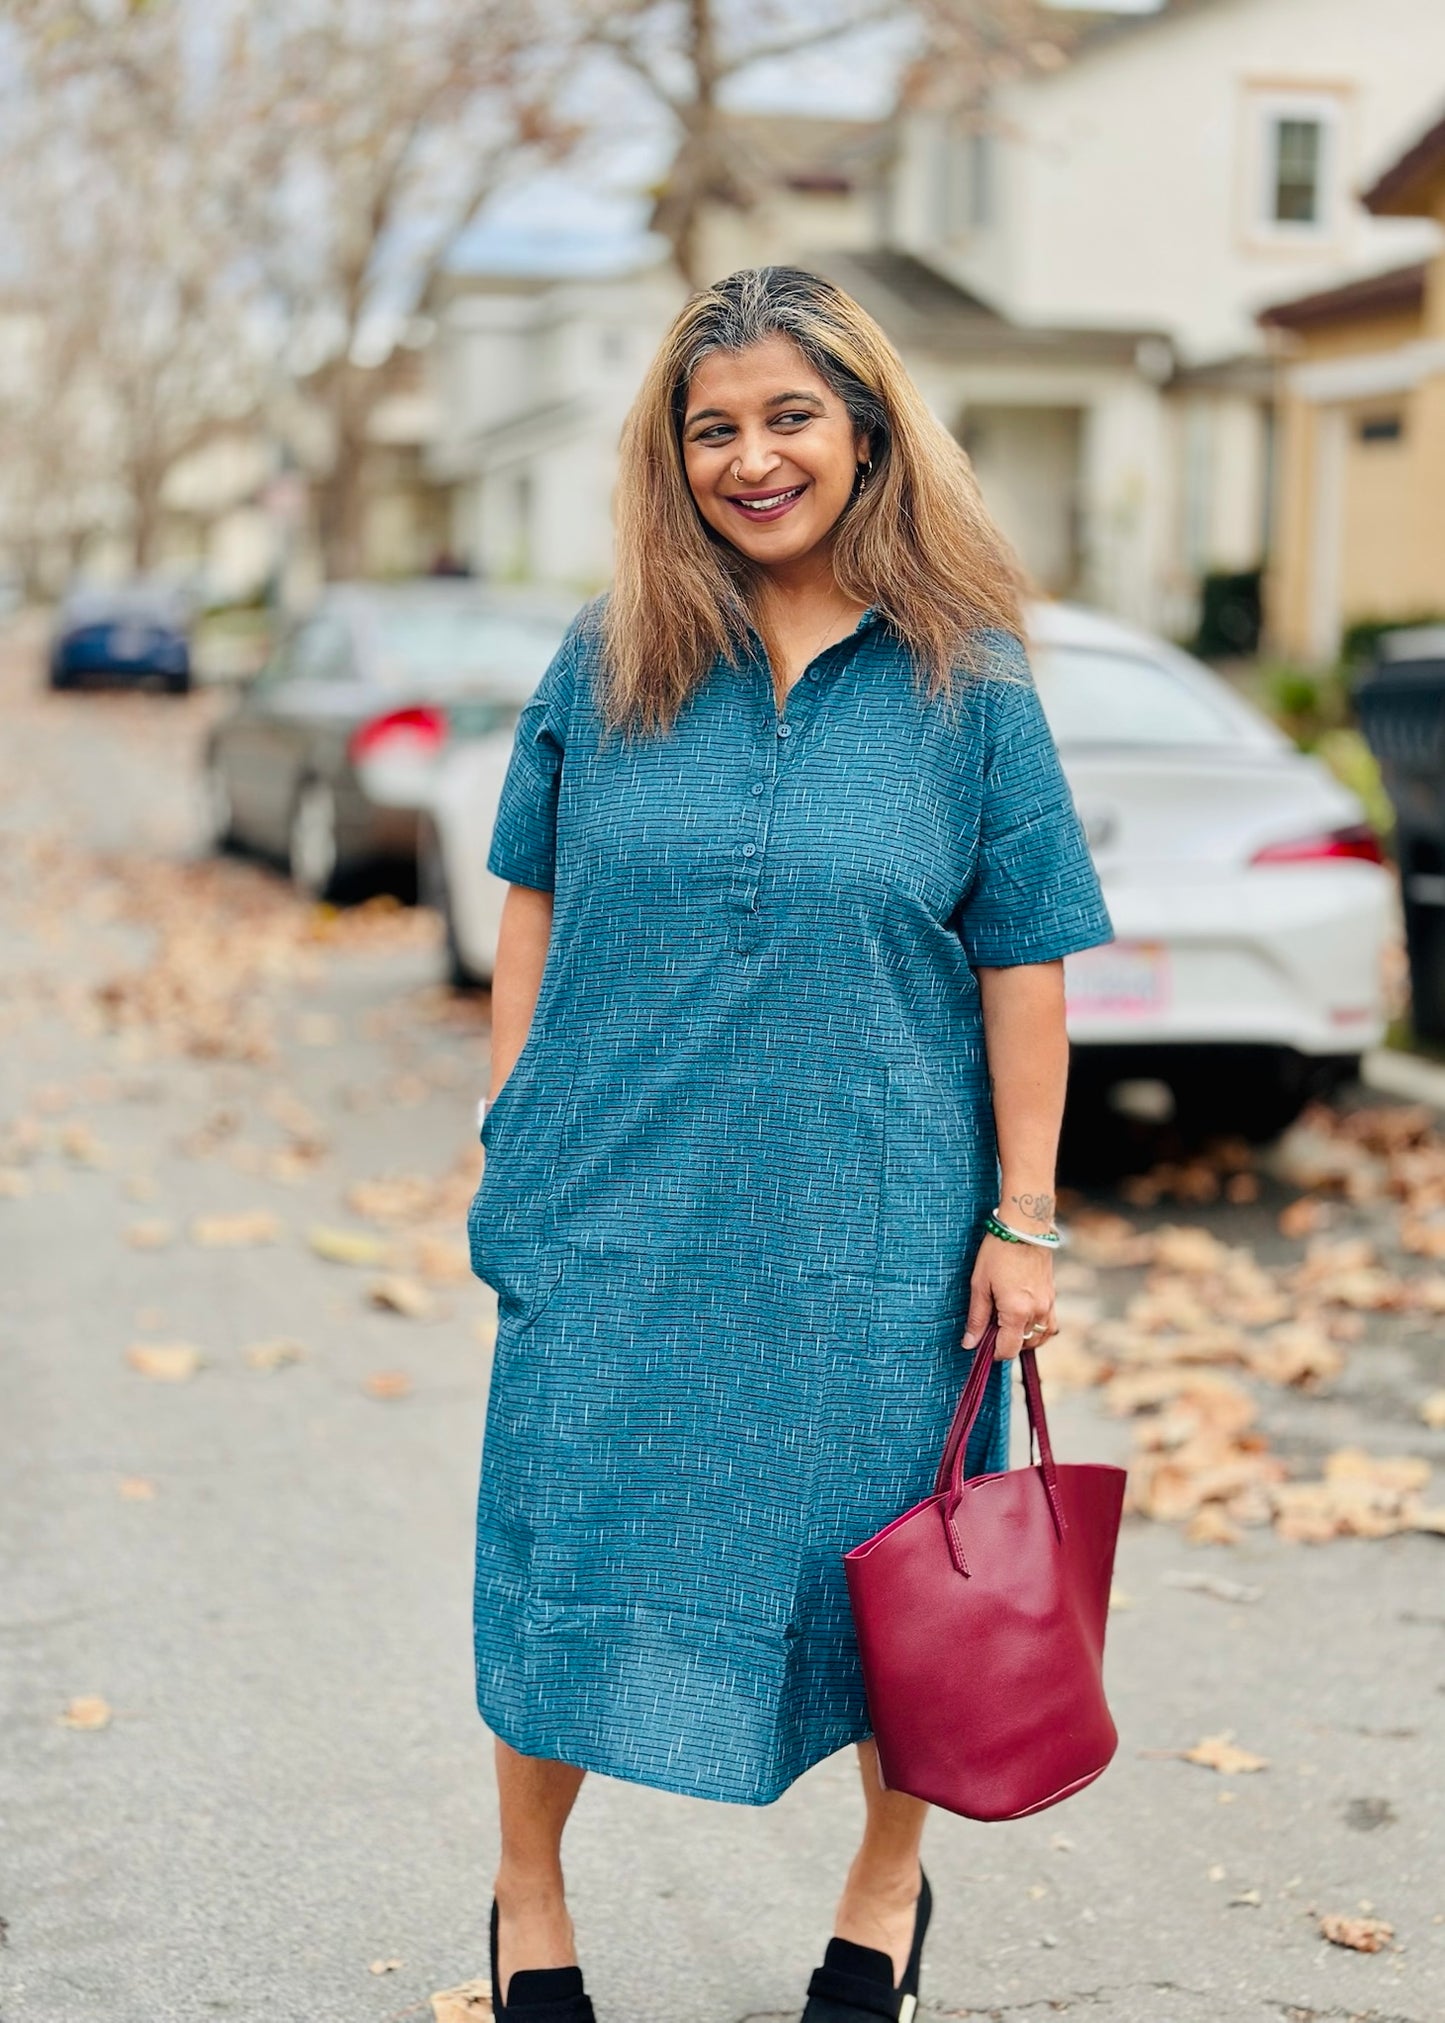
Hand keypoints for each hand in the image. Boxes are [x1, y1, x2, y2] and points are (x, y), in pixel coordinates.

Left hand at [962, 1233, 1056, 1360]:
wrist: (1024, 1227)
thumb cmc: (998, 1252)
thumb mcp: (980, 1285)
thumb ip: (977, 1318)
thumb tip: (970, 1343)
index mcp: (1017, 1311)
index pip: (1008, 1349)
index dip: (993, 1353)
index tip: (982, 1346)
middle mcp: (1037, 1312)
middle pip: (1023, 1345)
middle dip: (1006, 1343)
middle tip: (990, 1328)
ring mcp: (1048, 1305)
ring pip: (1039, 1338)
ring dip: (1023, 1338)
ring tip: (1006, 1323)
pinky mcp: (1052, 1297)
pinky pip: (1049, 1325)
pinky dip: (1037, 1329)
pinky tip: (1023, 1318)